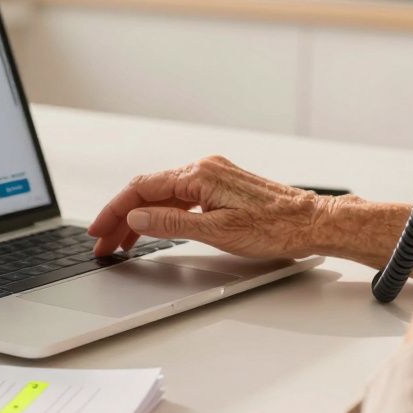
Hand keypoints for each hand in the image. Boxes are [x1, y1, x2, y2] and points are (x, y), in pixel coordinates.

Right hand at [87, 155, 326, 257]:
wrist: (313, 223)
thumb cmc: (276, 228)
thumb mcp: (217, 232)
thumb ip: (172, 223)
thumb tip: (137, 217)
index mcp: (199, 175)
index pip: (142, 189)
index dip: (114, 210)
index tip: (98, 230)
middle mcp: (203, 169)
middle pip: (148, 191)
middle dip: (121, 217)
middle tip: (103, 243)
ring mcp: (213, 176)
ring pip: (163, 195)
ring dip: (140, 217)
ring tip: (122, 243)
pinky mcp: (222, 186)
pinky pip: (180, 197)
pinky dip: (161, 213)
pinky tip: (153, 229)